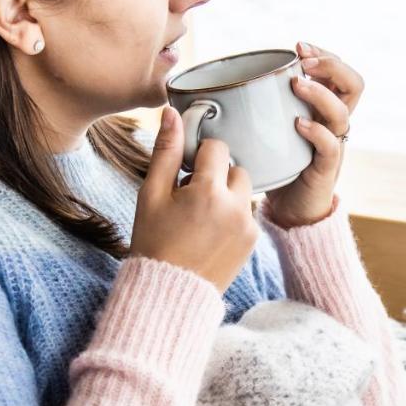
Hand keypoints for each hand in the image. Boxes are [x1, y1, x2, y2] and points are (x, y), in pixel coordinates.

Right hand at [129, 106, 258, 292]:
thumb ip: (166, 151)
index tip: (186, 172)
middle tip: (191, 197)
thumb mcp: (152, 194)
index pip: (217, 148)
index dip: (200, 156)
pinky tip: (210, 231)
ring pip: (244, 190)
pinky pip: (248, 213)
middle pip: (235, 167)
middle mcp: (236, 206)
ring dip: (227, 194)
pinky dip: (233, 214)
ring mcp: (248, 225)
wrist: (168, 292)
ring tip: (201, 215)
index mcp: (209, 191)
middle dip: (216, 175)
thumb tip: (172, 112)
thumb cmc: (153, 241)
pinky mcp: (253, 240)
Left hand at [264, 41, 364, 227]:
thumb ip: (253, 107)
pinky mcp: (325, 168)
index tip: (297, 46)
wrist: (289, 210)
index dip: (324, 54)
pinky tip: (298, 124)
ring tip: (297, 85)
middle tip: (304, 62)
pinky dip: (315, 131)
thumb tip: (205, 90)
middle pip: (354, 84)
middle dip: (331, 66)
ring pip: (343, 111)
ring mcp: (333, 144)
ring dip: (319, 93)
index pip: (339, 72)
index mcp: (323, 109)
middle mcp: (333, 123)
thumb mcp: (267, 128)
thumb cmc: (275, 165)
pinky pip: (331, 145)